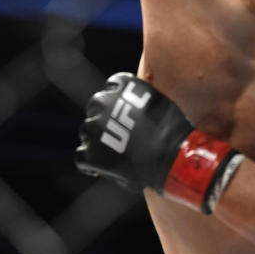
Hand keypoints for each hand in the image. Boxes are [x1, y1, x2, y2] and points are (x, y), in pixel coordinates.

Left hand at [76, 72, 241, 213]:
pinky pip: (80, 156)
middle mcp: (102, 102)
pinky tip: (99, 168)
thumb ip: (140, 102)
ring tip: (113, 151)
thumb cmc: (174, 130)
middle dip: (104, 117)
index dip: (117, 100)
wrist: (172, 156)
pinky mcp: (91, 154)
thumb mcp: (159, 101)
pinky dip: (89, 162)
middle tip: (118, 132)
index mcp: (120, 86)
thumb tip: (133, 111)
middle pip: (95, 107)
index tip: (123, 111)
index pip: (111, 86)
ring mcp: (93, 128)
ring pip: (86, 130)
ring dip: (96, 139)